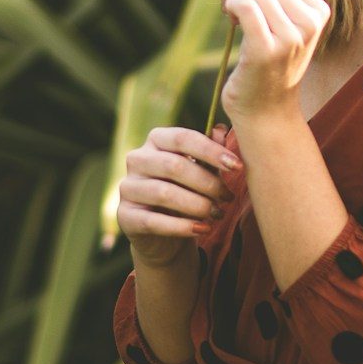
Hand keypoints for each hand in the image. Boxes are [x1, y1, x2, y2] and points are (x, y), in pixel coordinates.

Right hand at [117, 124, 240, 266]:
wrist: (165, 234)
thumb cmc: (187, 192)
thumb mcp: (201, 171)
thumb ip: (209, 153)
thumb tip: (221, 129)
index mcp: (156, 140)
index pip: (182, 138)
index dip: (211, 151)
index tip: (237, 166)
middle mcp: (137, 159)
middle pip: (174, 166)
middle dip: (207, 183)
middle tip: (228, 197)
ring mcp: (127, 187)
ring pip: (164, 193)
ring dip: (197, 205)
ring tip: (218, 214)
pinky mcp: (125, 216)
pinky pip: (153, 221)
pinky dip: (182, 226)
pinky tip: (203, 229)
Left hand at [218, 0, 330, 121]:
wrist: (267, 111)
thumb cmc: (267, 62)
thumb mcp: (278, 18)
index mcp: (318, 9)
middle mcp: (310, 21)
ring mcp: (292, 37)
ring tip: (227, 8)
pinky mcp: (268, 50)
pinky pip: (243, 5)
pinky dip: (229, 3)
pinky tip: (229, 16)